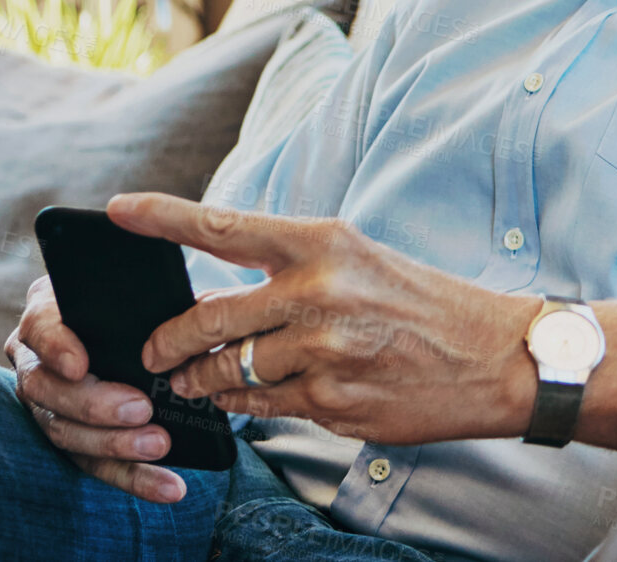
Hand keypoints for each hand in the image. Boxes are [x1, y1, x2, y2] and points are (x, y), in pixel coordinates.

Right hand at [4, 275, 187, 502]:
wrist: (124, 325)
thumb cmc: (129, 303)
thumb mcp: (131, 294)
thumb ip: (143, 303)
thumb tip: (186, 318)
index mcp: (49, 319)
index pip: (41, 330)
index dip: (57, 348)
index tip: (80, 365)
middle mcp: (38, 363)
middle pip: (50, 390)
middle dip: (96, 405)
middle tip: (142, 410)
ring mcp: (49, 404)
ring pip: (67, 432)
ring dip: (116, 446)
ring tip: (159, 447)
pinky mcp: (73, 438)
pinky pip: (95, 462)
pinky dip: (135, 477)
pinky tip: (170, 487)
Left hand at [107, 193, 540, 445]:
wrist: (498, 357)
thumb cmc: (430, 305)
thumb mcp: (365, 264)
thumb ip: (294, 275)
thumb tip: (220, 301)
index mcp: (327, 243)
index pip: (226, 227)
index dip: (164, 217)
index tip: (118, 208)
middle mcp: (320, 293)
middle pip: (206, 319)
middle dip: (169, 341)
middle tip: (156, 351)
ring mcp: (324, 352)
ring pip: (228, 372)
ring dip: (203, 380)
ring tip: (197, 381)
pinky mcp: (332, 403)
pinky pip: (262, 407)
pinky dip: (249, 404)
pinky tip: (256, 396)